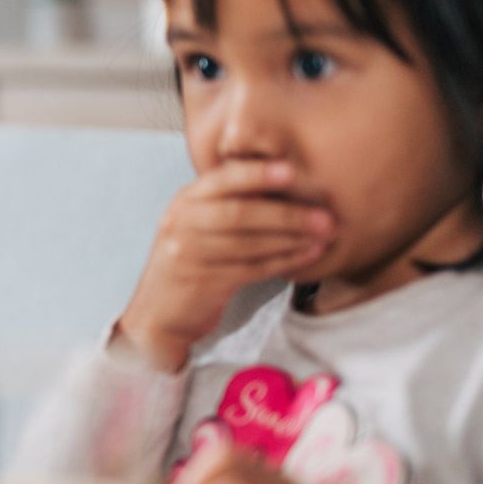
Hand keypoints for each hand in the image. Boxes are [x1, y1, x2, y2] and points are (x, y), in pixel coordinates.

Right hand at [117, 160, 332, 370]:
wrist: (159, 312)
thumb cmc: (191, 262)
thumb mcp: (198, 225)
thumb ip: (226, 204)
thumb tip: (283, 181)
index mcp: (185, 201)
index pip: (222, 179)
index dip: (256, 174)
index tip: (291, 171)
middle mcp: (182, 222)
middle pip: (238, 212)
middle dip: (285, 214)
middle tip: (323, 216)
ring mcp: (189, 253)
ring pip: (248, 243)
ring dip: (291, 240)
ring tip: (323, 236)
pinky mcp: (202, 282)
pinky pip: (251, 269)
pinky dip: (283, 262)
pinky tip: (306, 256)